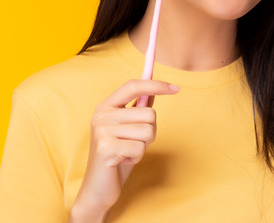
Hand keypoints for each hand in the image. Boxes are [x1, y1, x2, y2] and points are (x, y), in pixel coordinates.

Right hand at [69, 79, 179, 221]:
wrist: (97, 188)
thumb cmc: (116, 158)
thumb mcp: (128, 131)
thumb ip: (137, 110)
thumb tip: (154, 91)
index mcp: (105, 107)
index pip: (132, 86)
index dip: (155, 84)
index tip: (175, 88)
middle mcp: (101, 115)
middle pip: (148, 113)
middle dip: (151, 132)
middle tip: (134, 144)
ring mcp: (102, 130)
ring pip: (147, 131)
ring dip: (143, 147)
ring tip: (128, 153)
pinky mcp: (106, 147)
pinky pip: (140, 147)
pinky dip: (137, 158)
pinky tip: (124, 161)